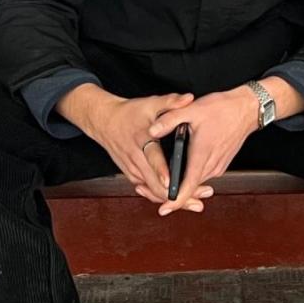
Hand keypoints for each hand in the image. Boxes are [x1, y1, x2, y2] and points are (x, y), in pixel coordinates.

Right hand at [64, 86, 198, 205]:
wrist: (105, 122)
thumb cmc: (130, 113)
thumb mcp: (150, 103)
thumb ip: (170, 102)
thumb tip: (189, 98)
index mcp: (141, 140)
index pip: (152, 157)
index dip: (161, 171)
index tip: (171, 181)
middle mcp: (135, 158)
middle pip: (154, 183)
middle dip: (176, 194)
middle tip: (198, 201)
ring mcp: (132, 169)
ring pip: (152, 191)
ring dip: (172, 199)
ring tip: (195, 204)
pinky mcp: (131, 175)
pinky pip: (148, 190)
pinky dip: (163, 196)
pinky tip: (179, 201)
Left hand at [148, 86, 260, 216]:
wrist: (247, 109)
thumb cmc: (222, 109)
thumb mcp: (192, 109)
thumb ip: (169, 120)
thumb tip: (151, 130)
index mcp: (202, 154)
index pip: (188, 186)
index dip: (176, 201)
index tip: (163, 209)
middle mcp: (212, 165)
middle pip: (190, 188)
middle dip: (172, 193)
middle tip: (149, 190)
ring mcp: (218, 166)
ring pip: (197, 182)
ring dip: (182, 184)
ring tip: (162, 181)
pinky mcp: (221, 163)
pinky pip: (203, 175)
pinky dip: (192, 176)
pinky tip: (182, 168)